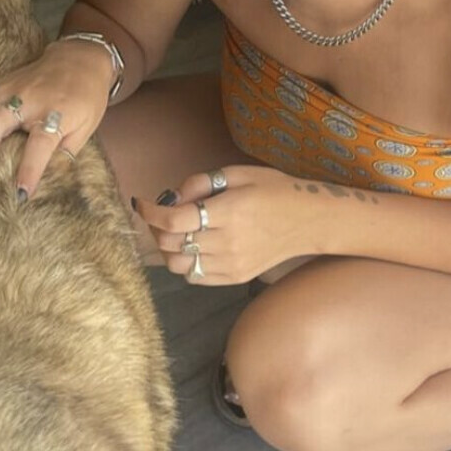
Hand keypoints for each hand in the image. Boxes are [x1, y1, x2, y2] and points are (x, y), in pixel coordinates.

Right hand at [0, 39, 114, 195]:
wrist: (80, 59)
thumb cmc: (85, 99)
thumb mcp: (86, 129)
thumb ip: (66, 154)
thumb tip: (47, 185)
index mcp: (55, 113)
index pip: (40, 144)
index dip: (29, 170)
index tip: (19, 195)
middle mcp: (26, 100)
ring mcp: (5, 89)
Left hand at [133, 166, 309, 284]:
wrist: (309, 221)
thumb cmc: (274, 190)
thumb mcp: (239, 173)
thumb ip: (201, 182)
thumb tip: (171, 197)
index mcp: (229, 211)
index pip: (174, 220)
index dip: (150, 212)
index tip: (141, 203)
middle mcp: (228, 241)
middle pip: (171, 243)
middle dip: (156, 227)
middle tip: (161, 214)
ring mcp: (232, 264)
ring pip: (178, 265)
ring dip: (168, 248)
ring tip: (176, 232)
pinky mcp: (235, 277)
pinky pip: (195, 277)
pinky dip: (185, 263)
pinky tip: (193, 247)